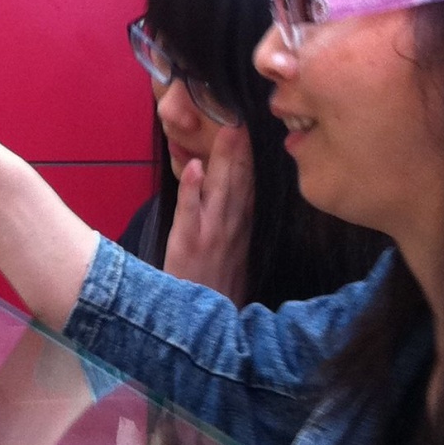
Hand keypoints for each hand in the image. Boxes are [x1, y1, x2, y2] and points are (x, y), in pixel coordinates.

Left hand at [164, 123, 254, 304]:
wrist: (202, 331)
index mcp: (242, 230)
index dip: (254, 158)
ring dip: (223, 159)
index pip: (251, 188)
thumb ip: (235, 228)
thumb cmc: (214, 293)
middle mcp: (232, 229)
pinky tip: (192, 165)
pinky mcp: (188, 244)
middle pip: (240, 182)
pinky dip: (191, 189)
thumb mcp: (234, 260)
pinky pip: (189, 212)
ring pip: (220, 190)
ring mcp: (211, 235)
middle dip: (243, 149)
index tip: (256, 126)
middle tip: (243, 113)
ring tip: (227, 128)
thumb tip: (232, 198)